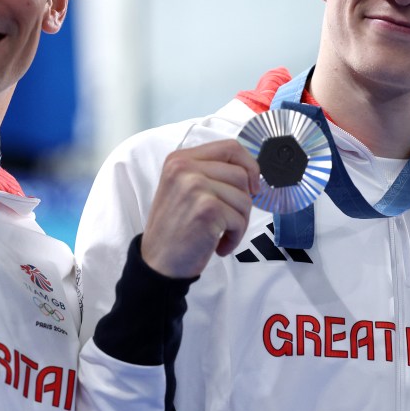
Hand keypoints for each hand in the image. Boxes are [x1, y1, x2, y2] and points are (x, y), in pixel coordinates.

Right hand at [140, 139, 259, 278]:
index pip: (229, 147)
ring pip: (244, 198)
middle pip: (240, 174)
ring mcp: (195, 186)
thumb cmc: (174, 229)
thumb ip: (209, 173)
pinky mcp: (207, 208)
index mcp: (179, 159)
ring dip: (239, 222)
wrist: (157, 262)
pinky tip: (218, 245)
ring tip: (220, 233)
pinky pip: (240, 219)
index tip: (252, 185)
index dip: (248, 165)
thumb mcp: (183, 188)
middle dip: (243, 201)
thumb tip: (250, 172)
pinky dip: (234, 237)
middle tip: (227, 220)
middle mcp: (184, 168)